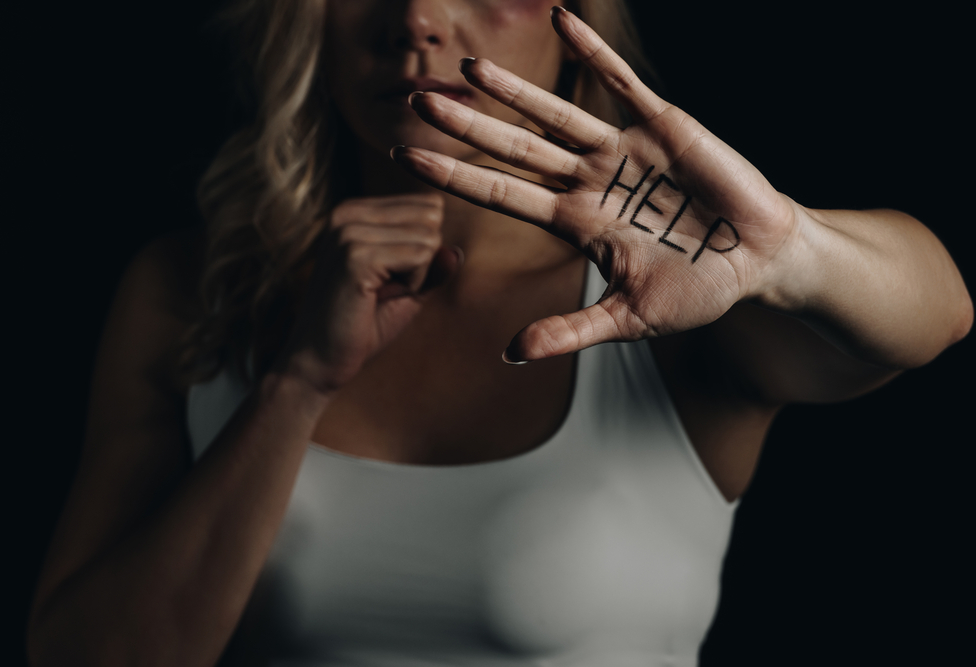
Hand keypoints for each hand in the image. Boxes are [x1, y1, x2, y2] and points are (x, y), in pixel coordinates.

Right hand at [279, 194, 459, 392]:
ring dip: (416, 275)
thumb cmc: (362, 325)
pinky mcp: (355, 255)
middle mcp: (347, 213)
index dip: (424, 248)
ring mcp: (348, 231)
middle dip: (423, 259)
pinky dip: (413, 284)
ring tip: (379, 295)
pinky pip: (421, 256)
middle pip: (432, 216)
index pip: (429, 206)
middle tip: (387, 288)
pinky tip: (378, 299)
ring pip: (429, 237)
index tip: (390, 276)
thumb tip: (458, 252)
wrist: (318, 361)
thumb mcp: (408, 288)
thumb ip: (433, 266)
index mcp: (354, 211)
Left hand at [392, 7, 797, 361]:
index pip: (502, 194)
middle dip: (466, 128)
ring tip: (467, 66)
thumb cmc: (696, 289)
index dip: (455, 177)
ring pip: (556, 114)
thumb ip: (571, 331)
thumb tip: (512, 353)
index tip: (406, 160)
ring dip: (512, 91)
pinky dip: (592, 52)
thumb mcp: (629, 318)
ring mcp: (621, 151)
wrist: (757, 261)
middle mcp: (588, 181)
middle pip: (515, 149)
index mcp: (576, 222)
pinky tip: (562, 20)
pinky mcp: (661, 127)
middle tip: (416, 104)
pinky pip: (620, 81)